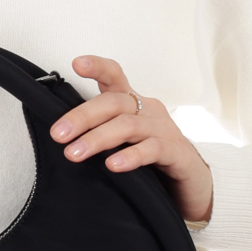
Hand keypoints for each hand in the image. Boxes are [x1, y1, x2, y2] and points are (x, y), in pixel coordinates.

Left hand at [50, 56, 213, 225]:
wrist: (192, 187)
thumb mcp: (123, 142)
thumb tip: (62, 137)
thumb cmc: (152, 162)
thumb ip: (99, 133)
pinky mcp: (177, 153)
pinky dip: (131, 156)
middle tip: (59, 134)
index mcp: (134, 104)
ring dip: (97, 139)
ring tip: (74, 154)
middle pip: (113, 103)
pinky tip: (113, 165)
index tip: (76, 63)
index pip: (115, 76)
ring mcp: (165, 130)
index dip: (98, 67)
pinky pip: (153, 149)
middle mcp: (149, 111)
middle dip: (82, 117)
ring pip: (128, 126)